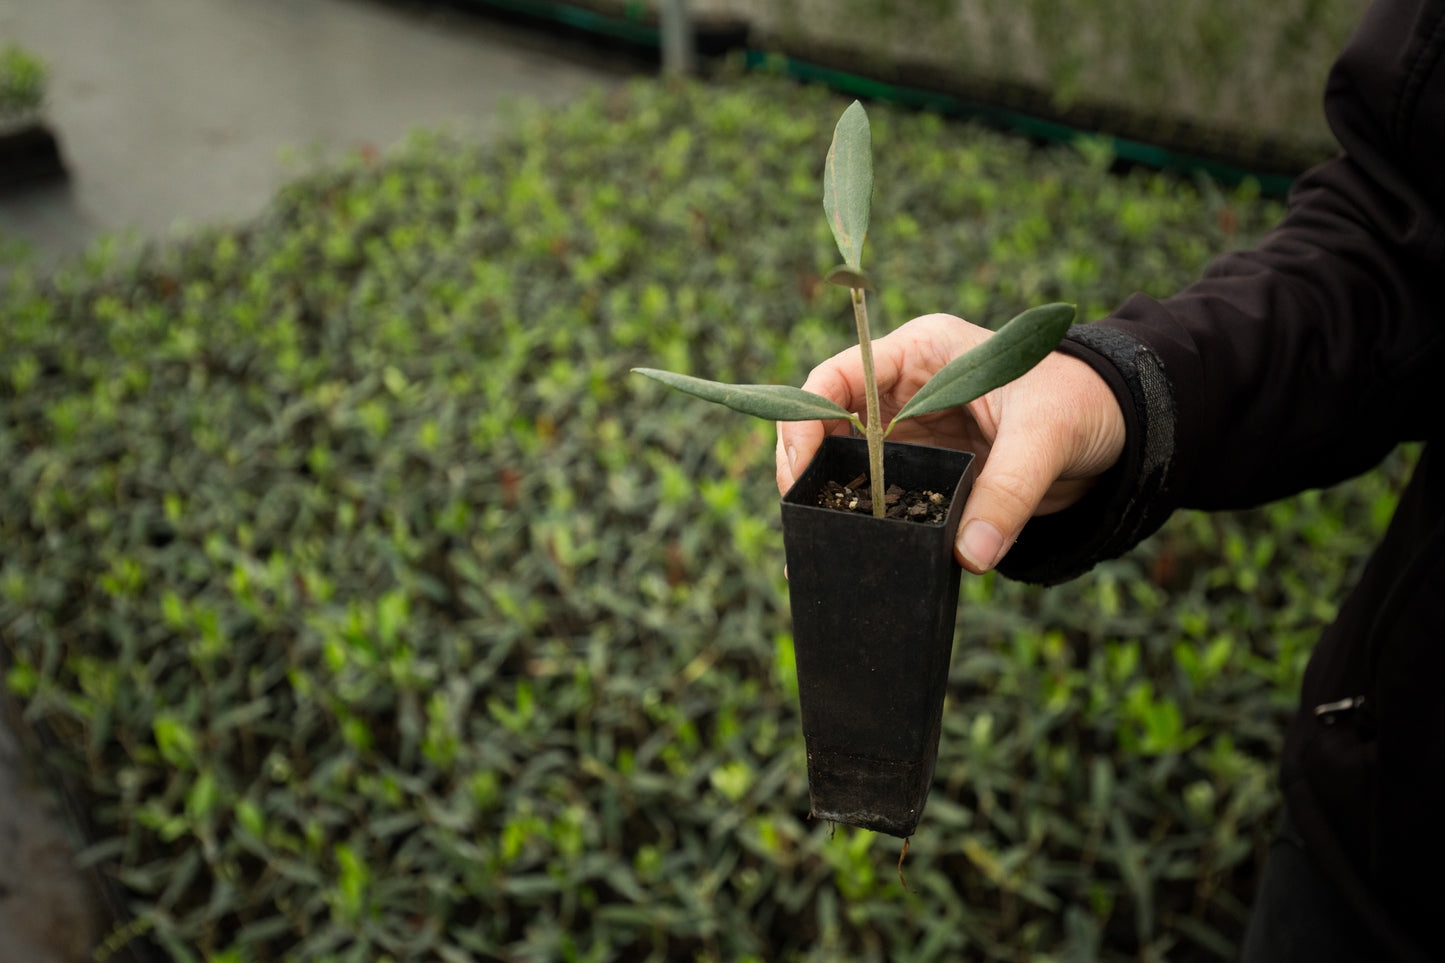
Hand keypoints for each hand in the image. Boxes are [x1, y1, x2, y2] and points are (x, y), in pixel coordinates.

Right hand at [775, 313, 1126, 573]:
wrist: (1121, 431)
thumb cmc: (1084, 403)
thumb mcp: (1047, 437)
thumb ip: (1008, 492)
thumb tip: (971, 554)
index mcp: (921, 353)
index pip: (837, 377)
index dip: (805, 419)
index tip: (799, 471)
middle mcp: (904, 391)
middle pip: (828, 426)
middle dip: (809, 470)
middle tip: (803, 519)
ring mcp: (912, 434)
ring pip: (848, 468)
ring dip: (832, 502)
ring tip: (817, 546)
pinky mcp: (927, 474)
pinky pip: (883, 500)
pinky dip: (866, 527)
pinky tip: (850, 558)